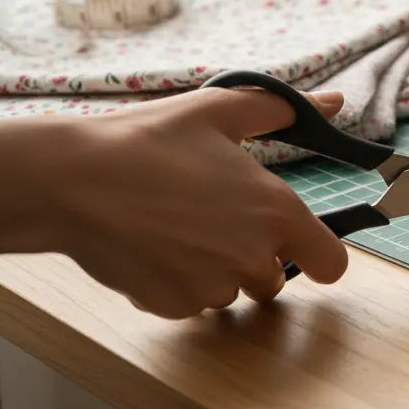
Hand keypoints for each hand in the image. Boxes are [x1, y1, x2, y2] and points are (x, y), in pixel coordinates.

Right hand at [43, 86, 349, 317]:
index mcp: (277, 213)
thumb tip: (335, 102)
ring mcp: (211, 288)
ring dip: (214, 270)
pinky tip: (152, 247)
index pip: (332, 265)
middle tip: (214, 218)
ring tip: (176, 227)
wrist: (73, 182)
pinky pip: (189, 303)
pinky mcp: (172, 307)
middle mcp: (253, 258)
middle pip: (275, 279)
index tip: (297, 243)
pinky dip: (177, 283)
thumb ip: (286, 109)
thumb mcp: (220, 110)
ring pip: (230, 291)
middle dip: (253, 256)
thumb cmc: (149, 140)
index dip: (317, 254)